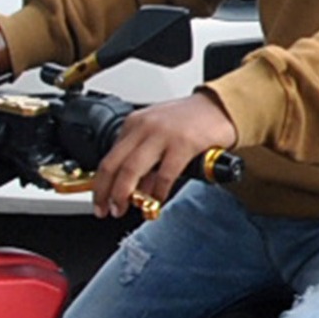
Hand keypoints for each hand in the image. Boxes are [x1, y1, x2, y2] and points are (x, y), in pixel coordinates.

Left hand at [91, 89, 237, 220]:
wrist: (219, 108)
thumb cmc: (189, 122)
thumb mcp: (156, 133)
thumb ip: (142, 157)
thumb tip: (130, 188)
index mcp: (134, 124)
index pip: (108, 157)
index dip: (100, 184)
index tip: (99, 201)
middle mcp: (144, 127)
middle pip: (114, 165)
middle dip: (106, 193)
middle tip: (107, 210)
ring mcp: (163, 135)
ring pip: (132, 169)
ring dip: (125, 194)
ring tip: (125, 208)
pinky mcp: (184, 143)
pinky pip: (164, 175)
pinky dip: (158, 192)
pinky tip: (158, 200)